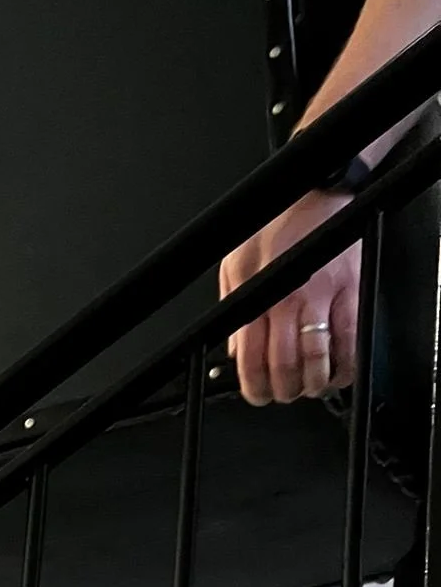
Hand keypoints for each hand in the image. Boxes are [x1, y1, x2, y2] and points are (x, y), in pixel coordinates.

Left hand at [220, 189, 360, 405]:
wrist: (317, 191)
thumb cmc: (276, 226)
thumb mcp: (236, 266)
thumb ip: (233, 309)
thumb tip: (234, 351)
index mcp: (257, 295)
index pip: (251, 357)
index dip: (254, 386)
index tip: (258, 395)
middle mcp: (288, 299)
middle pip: (285, 365)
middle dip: (284, 390)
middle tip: (285, 394)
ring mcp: (323, 296)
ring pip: (318, 359)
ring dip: (315, 384)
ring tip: (311, 387)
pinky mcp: (353, 290)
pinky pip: (352, 339)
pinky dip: (346, 365)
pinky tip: (340, 371)